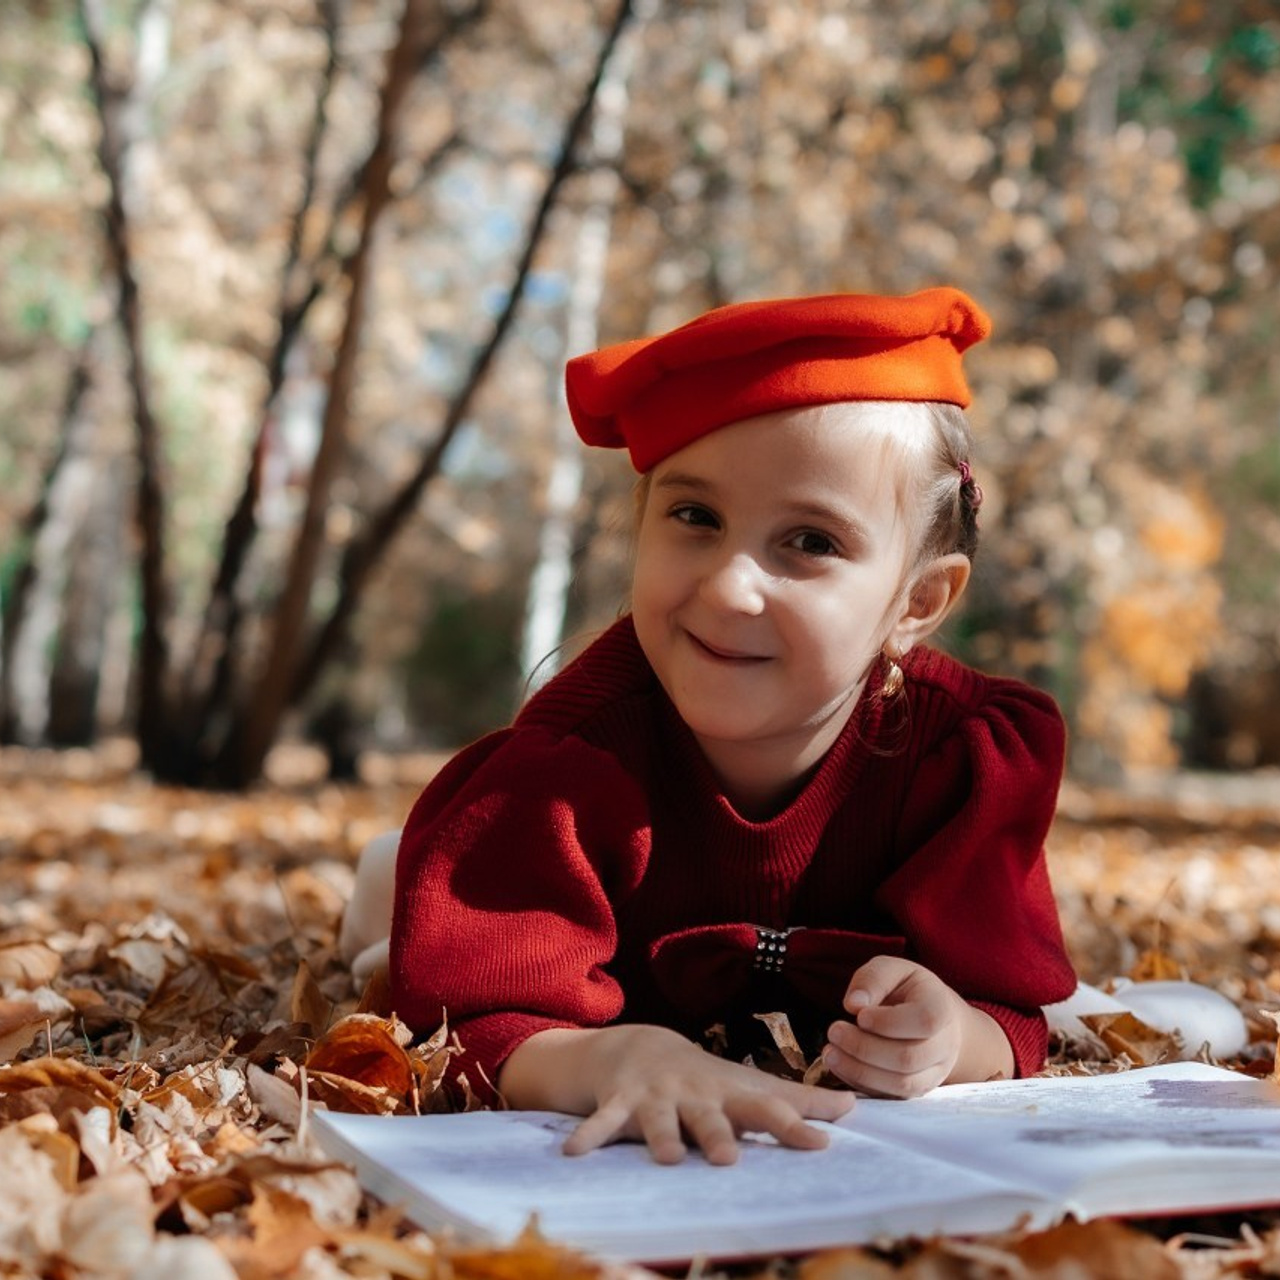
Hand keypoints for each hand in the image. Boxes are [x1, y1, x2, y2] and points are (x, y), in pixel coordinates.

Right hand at [499, 1024, 853, 1165]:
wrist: (638, 1046)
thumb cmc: (704, 1078)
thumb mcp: (748, 1086)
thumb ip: (797, 1100)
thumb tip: (854, 1106)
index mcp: (728, 1095)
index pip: (767, 1110)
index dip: (795, 1126)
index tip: (822, 1144)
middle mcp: (693, 1095)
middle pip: (709, 1118)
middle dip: (718, 1135)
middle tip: (729, 1158)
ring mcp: (654, 1098)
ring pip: (658, 1120)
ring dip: (661, 1137)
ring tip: (668, 1158)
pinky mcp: (618, 1102)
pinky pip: (602, 1121)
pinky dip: (588, 1134)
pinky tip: (573, 1152)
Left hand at [822, 956, 1012, 1097]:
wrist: (932, 1018)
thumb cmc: (908, 990)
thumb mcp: (893, 970)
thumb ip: (874, 979)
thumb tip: (854, 1003)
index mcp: (941, 1009)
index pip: (924, 1021)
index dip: (888, 1022)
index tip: (858, 1015)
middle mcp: (944, 1045)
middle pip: (908, 1058)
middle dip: (864, 1048)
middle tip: (833, 1032)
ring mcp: (934, 1073)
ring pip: (901, 1084)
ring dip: (860, 1070)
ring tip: (830, 1053)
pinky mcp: (918, 1090)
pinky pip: (892, 1096)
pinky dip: (863, 1084)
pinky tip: (840, 1065)